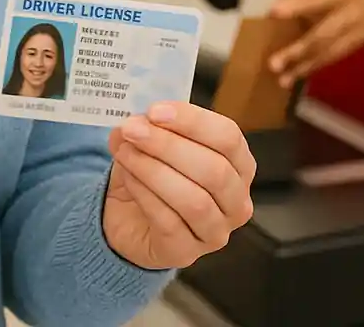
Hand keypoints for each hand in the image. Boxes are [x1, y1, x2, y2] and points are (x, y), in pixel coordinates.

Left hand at [103, 102, 254, 269]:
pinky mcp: (187, 253)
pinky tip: (128, 177)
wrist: (129, 218)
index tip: (156, 111)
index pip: (229, 137)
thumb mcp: (151, 141)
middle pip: (215, 169)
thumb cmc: (152, 173)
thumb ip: (147, 126)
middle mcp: (237, 201)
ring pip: (194, 200)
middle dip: (168, 145)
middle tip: (133, 129)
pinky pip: (169, 223)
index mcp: (238, 164)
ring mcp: (216, 232)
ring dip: (154, 170)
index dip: (193, 121)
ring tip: (126, 152)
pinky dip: (144, 194)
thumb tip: (135, 122)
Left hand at [267, 0, 363, 86]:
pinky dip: (313, 67)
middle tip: (274, 63)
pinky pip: (332, 57)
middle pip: (323, 31)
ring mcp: (353, 28)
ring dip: (304, 64)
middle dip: (300, 48)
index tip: (273, 13)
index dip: (296, 5)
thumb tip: (278, 4)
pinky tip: (295, 76)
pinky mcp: (354, 44)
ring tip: (282, 78)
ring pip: (327, 50)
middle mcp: (347, 8)